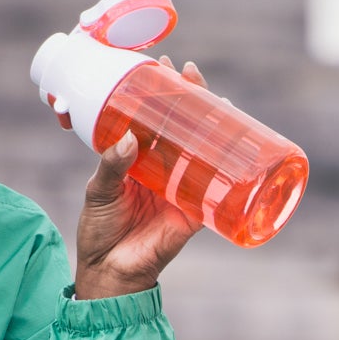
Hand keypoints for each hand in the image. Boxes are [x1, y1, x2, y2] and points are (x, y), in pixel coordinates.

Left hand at [66, 57, 215, 300]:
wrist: (111, 272)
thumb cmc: (100, 231)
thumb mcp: (98, 191)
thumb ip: (112, 165)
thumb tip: (129, 138)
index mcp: (140, 161)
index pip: (155, 120)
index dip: (161, 94)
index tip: (162, 67)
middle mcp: (165, 170)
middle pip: (185, 128)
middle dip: (192, 99)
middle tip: (191, 73)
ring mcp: (183, 189)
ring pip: (205, 150)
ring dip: (215, 124)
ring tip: (218, 98)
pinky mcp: (196, 212)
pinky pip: (218, 188)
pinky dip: (231, 169)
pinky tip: (240, 146)